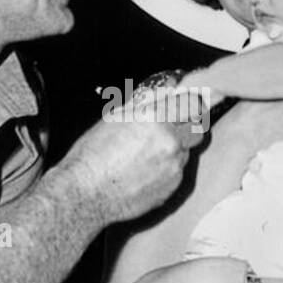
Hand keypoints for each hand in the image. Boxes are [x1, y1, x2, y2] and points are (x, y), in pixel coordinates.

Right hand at [63, 98, 203, 224]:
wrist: (85, 194)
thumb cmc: (93, 155)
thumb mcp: (116, 117)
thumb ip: (147, 101)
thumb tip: (168, 88)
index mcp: (155, 118)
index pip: (193, 104)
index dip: (190, 104)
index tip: (186, 106)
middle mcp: (170, 142)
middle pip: (197, 129)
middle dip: (186, 127)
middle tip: (169, 128)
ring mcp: (174, 167)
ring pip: (186, 152)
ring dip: (174, 149)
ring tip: (147, 154)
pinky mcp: (172, 188)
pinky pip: (177, 173)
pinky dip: (166, 170)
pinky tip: (144, 171)